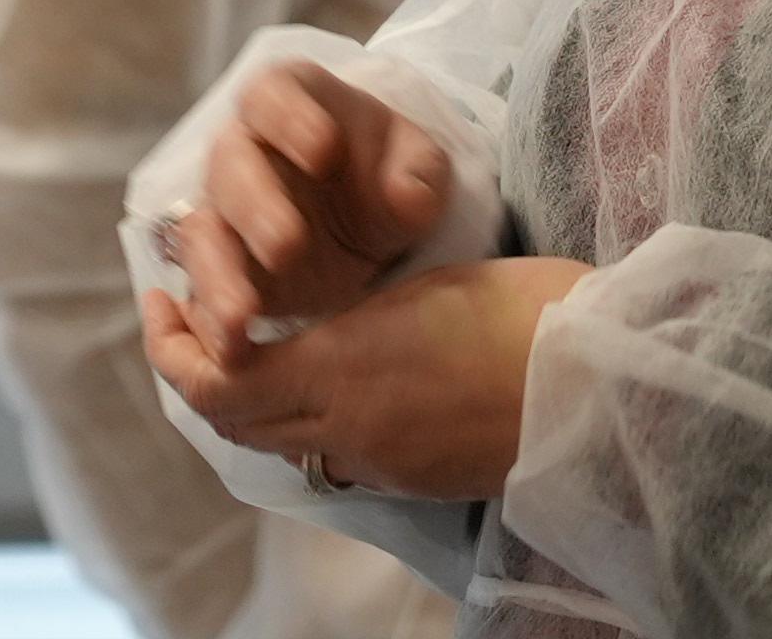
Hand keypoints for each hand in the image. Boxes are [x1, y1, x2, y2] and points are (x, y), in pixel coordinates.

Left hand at [141, 256, 592, 501]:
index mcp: (344, 370)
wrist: (608, 381)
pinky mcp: (417, 479)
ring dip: (248, 400)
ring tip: (248, 343)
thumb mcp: (421, 291)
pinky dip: (305, 422)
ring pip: (279, 443)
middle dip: (197, 372)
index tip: (163, 299)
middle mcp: (350, 430)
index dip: (176, 348)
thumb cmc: (526, 309)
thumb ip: (349, 323)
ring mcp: (384, 464)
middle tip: (188, 318)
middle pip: (233, 423)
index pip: (217, 383)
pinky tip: (322, 378)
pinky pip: (333, 457)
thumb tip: (311, 338)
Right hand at [162, 62, 457, 354]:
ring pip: (202, 234)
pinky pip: (200, 289)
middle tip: (287, 247)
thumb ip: (419, 175)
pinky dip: (210, 320)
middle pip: (228, 165)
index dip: (290, 119)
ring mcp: (223, 211)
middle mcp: (243, 151)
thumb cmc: (390, 176)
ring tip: (243, 321)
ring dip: (218, 276)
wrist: (375, 225)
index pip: (272, 94)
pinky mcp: (219, 269)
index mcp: (288, 103)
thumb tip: (404, 198)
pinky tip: (231, 351)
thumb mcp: (420, 168)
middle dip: (255, 207)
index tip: (325, 151)